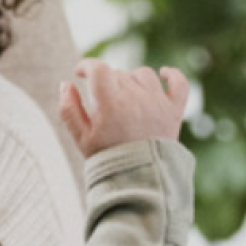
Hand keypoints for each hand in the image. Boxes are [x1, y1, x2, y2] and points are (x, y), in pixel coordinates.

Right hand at [59, 59, 189, 156]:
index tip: (80, 72)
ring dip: (131, 79)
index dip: (86, 65)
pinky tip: (163, 73)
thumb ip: (68, 108)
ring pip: (143, 74)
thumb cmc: (107, 158)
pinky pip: (179, 83)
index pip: (98, 68)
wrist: (140, 179)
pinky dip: (172, 75)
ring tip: (124, 95)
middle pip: (118, 74)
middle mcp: (136, 98)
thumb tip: (66, 84)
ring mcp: (158, 102)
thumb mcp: (80, 137)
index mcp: (111, 103)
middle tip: (101, 102)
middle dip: (106, 82)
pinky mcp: (174, 110)